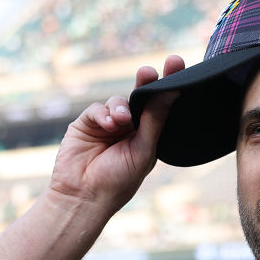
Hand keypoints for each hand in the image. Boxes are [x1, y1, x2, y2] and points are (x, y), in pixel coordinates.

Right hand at [48, 54, 184, 214]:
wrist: (83, 196)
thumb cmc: (119, 181)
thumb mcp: (143, 150)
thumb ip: (155, 120)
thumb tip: (172, 91)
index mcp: (149, 135)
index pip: (161, 106)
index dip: (168, 85)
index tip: (176, 63)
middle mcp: (130, 127)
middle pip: (141, 97)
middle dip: (146, 82)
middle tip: (149, 71)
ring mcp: (108, 124)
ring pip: (118, 101)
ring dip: (120, 108)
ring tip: (121, 121)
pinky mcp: (87, 123)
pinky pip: (98, 109)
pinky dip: (103, 114)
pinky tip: (108, 125)